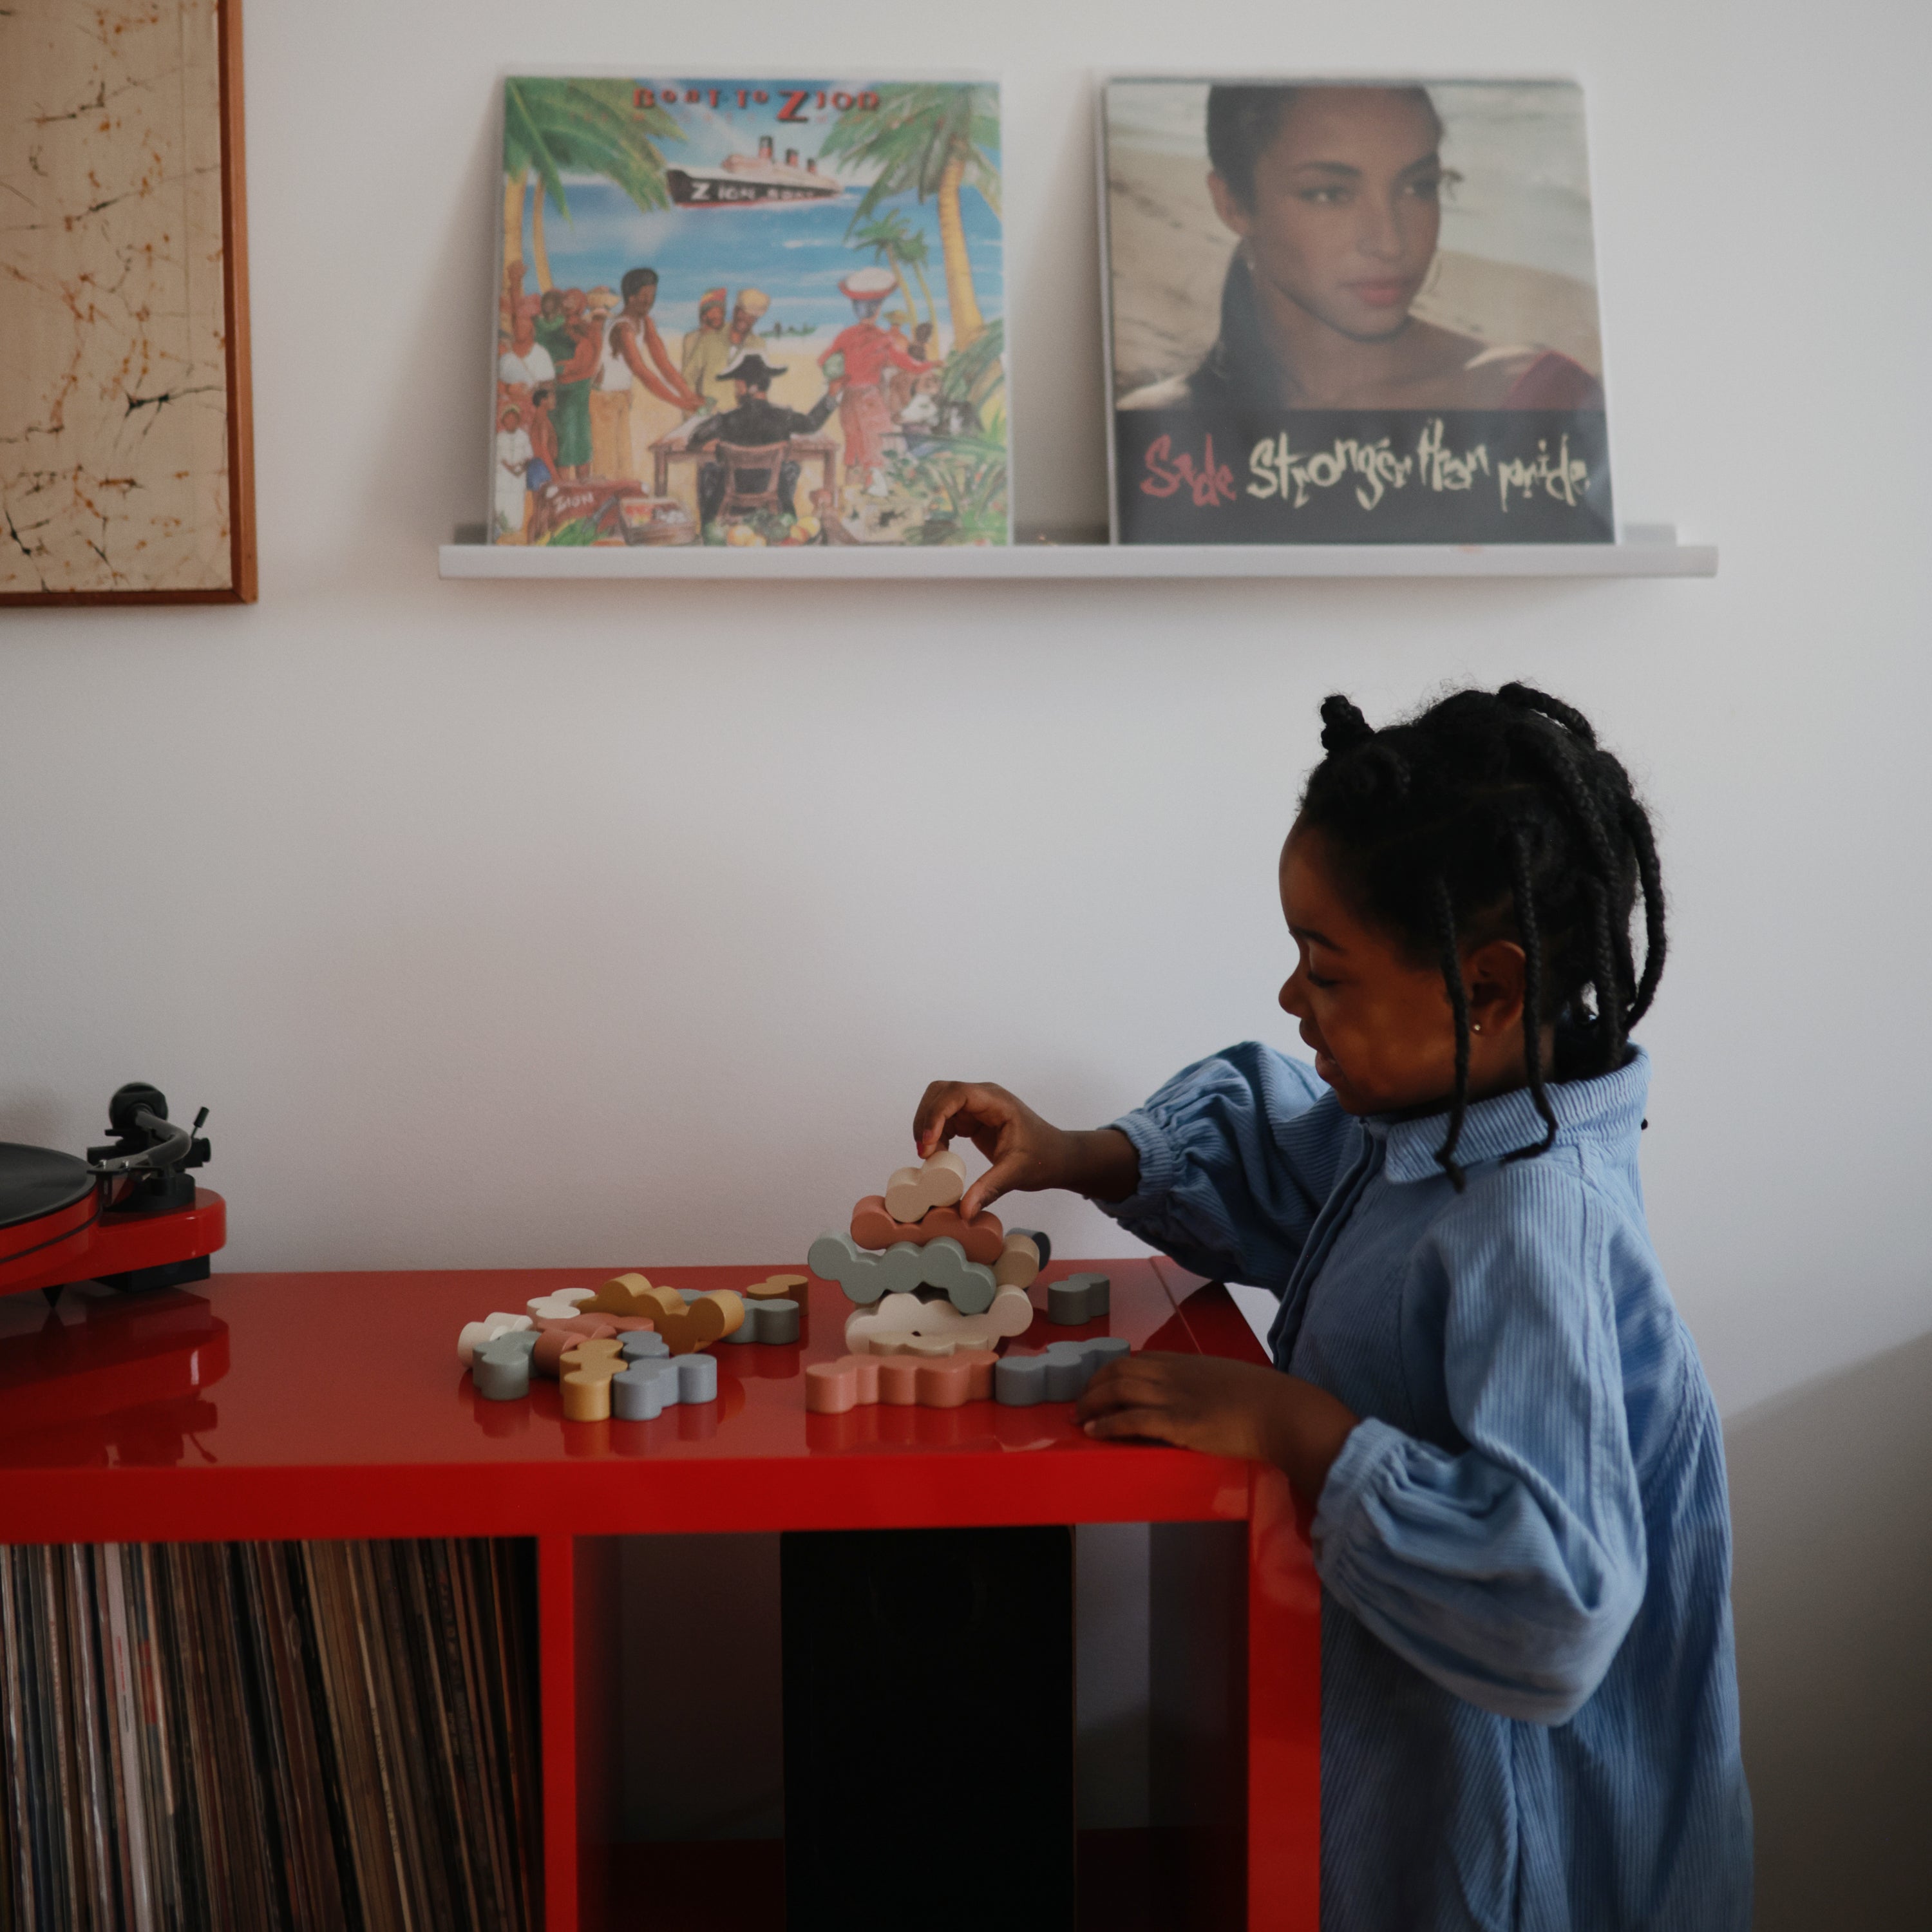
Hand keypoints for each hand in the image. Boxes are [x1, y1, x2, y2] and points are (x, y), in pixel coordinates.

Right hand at [912, 1083, 1139, 1217]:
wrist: (1057, 1157)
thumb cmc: (1043, 1158)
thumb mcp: (1016, 1174)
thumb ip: (989, 1189)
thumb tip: (964, 1211)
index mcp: (996, 1102)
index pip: (956, 1093)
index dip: (936, 1114)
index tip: (928, 1143)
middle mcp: (983, 1097)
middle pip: (940, 1092)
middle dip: (926, 1119)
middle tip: (925, 1153)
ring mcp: (977, 1106)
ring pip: (938, 1104)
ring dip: (928, 1127)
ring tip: (931, 1157)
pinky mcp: (972, 1119)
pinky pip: (944, 1119)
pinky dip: (935, 1135)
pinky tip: (939, 1155)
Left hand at [1075, 1354, 1358, 1504]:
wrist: (1280, 1412)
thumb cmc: (1262, 1397)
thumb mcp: (1224, 1377)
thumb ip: (1201, 1381)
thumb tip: (1190, 1395)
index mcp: (1185, 1362)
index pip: (1136, 1359)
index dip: (1111, 1371)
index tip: (1099, 1384)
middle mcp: (1173, 1374)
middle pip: (1118, 1371)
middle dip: (1092, 1385)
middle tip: (1080, 1402)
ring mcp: (1173, 1397)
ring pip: (1118, 1390)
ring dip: (1091, 1403)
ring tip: (1080, 1417)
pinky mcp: (1177, 1423)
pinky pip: (1131, 1420)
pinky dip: (1107, 1424)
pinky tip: (1094, 1431)